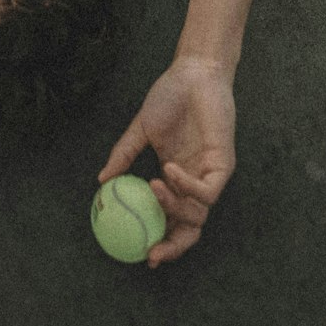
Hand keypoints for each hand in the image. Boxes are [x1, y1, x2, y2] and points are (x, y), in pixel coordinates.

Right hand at [98, 56, 235, 266]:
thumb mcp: (142, 129)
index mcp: (176, 178)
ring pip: (198, 213)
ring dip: (173, 208)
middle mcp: (194, 182)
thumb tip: (102, 180)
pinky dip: (187, 187)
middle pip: (190, 228)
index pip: (172, 219)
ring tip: (152, 186)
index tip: (141, 252)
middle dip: (174, 246)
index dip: (161, 239)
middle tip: (152, 250)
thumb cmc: (170, 97)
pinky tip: (168, 169)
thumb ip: (124, 155)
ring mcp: (209, 174)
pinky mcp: (223, 164)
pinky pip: (208, 191)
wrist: (193, 72)